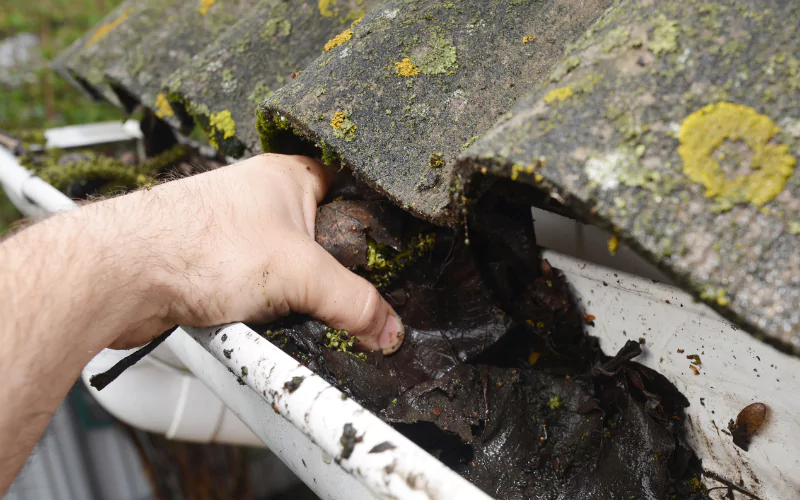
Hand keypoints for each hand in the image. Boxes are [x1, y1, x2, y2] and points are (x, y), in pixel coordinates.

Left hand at [108, 154, 403, 353]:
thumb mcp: (298, 274)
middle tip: (334, 293)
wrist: (121, 274)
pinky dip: (263, 309)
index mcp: (288, 176)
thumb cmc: (194, 244)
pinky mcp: (216, 266)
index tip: (383, 255)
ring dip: (292, 295)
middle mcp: (261, 199)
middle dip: (327, 273)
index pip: (347, 189)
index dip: (367, 222)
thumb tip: (386, 326)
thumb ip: (352, 302)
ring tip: (287, 306)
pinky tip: (257, 318)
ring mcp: (236, 232)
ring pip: (287, 269)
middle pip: (319, 238)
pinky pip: (258, 290)